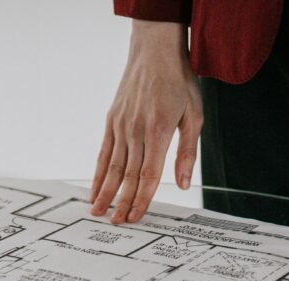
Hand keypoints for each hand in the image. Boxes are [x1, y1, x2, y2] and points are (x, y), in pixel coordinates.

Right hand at [90, 20, 202, 224]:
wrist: (155, 50)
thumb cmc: (178, 81)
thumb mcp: (194, 115)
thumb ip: (188, 153)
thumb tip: (183, 184)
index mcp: (159, 131)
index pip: (149, 175)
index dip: (142, 199)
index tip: (135, 217)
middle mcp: (137, 130)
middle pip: (129, 176)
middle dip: (122, 202)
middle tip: (116, 223)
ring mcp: (122, 125)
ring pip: (113, 167)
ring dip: (105, 192)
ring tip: (98, 212)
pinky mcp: (112, 121)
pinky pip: (104, 152)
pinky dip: (99, 172)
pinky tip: (94, 188)